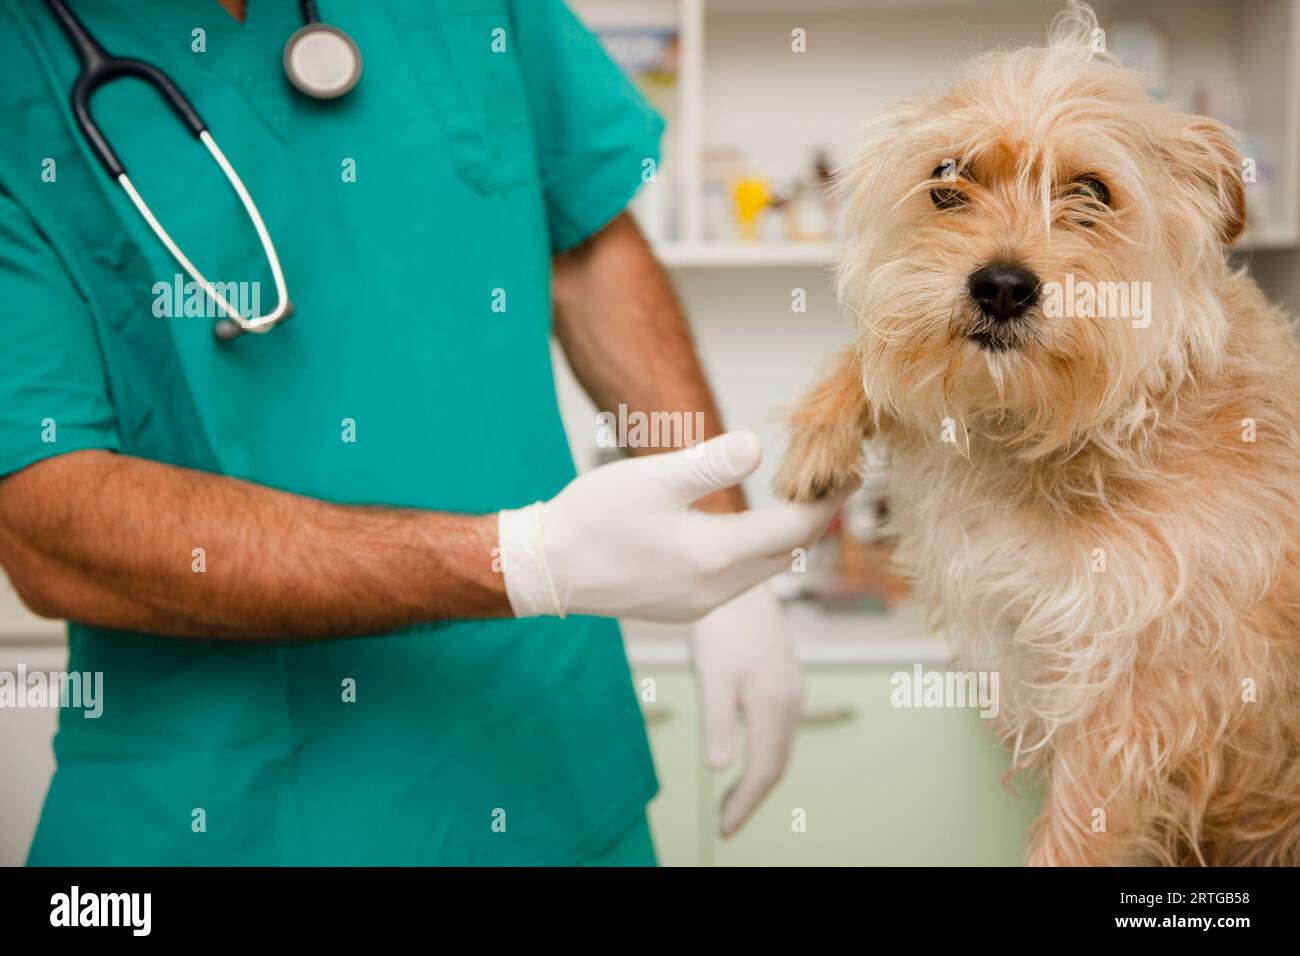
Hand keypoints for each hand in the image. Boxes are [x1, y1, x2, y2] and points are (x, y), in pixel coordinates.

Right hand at [497, 431, 845, 622]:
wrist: (545, 569)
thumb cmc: (593, 518)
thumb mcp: (652, 478)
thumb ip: (710, 463)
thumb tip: (759, 447)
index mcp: (716, 555)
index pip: (795, 529)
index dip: (828, 501)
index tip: (850, 473)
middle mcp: (717, 589)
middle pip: (786, 555)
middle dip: (814, 520)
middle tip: (832, 483)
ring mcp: (700, 605)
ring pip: (763, 571)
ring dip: (784, 539)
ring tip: (796, 503)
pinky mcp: (682, 609)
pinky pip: (736, 582)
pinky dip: (753, 555)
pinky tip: (745, 534)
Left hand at [693, 582, 800, 836]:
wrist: (741, 579)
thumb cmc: (721, 627)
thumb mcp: (712, 675)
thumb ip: (716, 722)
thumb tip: (718, 770)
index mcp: (773, 707)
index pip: (765, 771)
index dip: (746, 804)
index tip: (724, 830)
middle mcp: (790, 701)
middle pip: (777, 762)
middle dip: (753, 796)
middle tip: (727, 822)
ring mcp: (791, 687)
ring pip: (780, 744)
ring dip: (759, 773)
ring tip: (734, 796)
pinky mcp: (784, 675)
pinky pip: (779, 726)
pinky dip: (764, 748)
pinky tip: (745, 748)